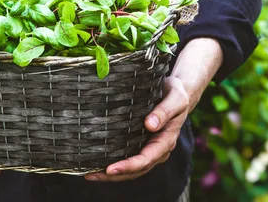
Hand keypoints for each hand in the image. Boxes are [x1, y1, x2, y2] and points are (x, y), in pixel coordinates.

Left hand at [84, 37, 222, 181]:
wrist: (178, 92)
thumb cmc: (176, 93)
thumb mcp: (175, 98)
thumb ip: (164, 111)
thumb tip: (150, 125)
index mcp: (166, 141)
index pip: (146, 159)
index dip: (128, 166)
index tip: (111, 168)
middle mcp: (158, 149)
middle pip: (136, 170)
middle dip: (115, 175)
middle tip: (91, 175)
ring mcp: (150, 148)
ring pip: (131, 169)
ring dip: (111, 174)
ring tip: (89, 174)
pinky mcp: (142, 143)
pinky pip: (129, 158)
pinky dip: (115, 164)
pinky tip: (98, 163)